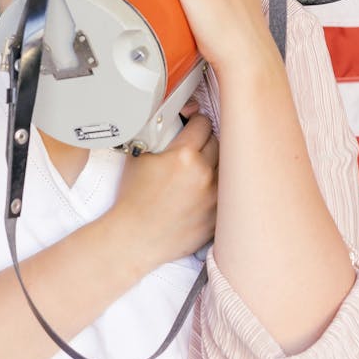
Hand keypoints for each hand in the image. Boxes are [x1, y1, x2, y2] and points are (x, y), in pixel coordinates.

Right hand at [109, 113, 217, 269]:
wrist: (134, 237)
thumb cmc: (133, 199)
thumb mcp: (140, 156)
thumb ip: (160, 134)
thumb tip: (174, 120)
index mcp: (183, 155)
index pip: (203, 123)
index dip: (196, 121)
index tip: (193, 124)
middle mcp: (203, 174)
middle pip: (217, 142)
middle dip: (205, 141)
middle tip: (194, 146)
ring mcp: (213, 197)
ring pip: (224, 167)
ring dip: (214, 164)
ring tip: (198, 169)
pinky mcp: (217, 216)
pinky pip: (225, 193)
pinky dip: (216, 188)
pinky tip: (200, 191)